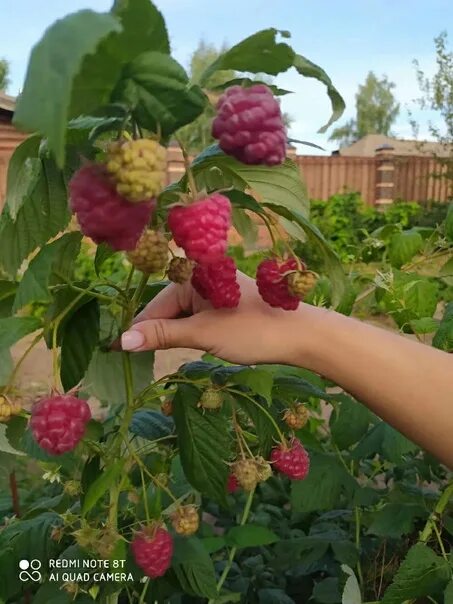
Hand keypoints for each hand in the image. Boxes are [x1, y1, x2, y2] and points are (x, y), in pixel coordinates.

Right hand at [120, 272, 308, 364]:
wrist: (302, 334)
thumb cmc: (253, 330)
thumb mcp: (203, 334)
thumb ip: (163, 335)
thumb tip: (122, 340)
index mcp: (194, 275)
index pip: (154, 306)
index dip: (137, 330)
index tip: (117, 352)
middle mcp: (202, 278)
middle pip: (166, 309)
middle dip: (154, 333)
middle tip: (134, 360)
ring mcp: (215, 292)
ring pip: (182, 315)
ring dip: (172, 335)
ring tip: (157, 358)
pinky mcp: (225, 306)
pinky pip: (197, 318)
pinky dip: (189, 334)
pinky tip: (189, 348)